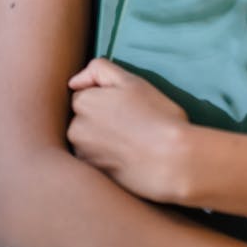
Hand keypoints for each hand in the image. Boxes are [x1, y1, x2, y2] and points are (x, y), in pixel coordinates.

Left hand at [67, 57, 190, 202]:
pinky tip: (128, 157)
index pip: (85, 94)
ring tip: (131, 141)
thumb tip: (73, 82)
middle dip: (100, 118)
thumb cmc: (157, 116)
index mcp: (83, 102)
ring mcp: (82, 154)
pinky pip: (95, 160)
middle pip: (83, 118)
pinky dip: (107, 158)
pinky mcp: (92, 175)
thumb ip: (99, 70)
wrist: (172, 160)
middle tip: (132, 123)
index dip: (107, 97)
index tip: (127, 105)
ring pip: (88, 140)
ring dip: (102, 139)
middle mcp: (74, 129)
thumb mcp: (132, 81)